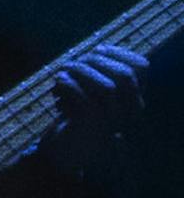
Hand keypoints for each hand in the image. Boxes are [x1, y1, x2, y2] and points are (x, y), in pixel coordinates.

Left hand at [40, 42, 146, 173]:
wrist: (62, 149)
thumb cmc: (75, 113)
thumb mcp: (89, 89)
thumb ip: (99, 71)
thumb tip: (101, 48)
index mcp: (131, 98)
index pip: (141, 67)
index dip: (119, 53)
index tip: (96, 50)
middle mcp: (127, 111)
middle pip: (124, 75)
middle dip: (95, 61)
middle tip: (72, 63)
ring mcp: (112, 120)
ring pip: (107, 87)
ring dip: (79, 72)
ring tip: (61, 74)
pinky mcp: (91, 127)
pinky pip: (86, 101)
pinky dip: (68, 86)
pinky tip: (57, 86)